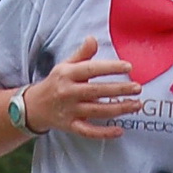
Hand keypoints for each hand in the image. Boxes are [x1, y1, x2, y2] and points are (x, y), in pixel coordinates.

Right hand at [25, 37, 141, 139]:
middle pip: (97, 91)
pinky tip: (119, 131)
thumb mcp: (65, 65)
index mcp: (67, 74)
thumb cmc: (55, 83)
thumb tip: (93, 39)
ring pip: (97, 111)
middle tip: (137, 88)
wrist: (34, 106)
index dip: (111, 68)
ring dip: (118, 109)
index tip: (128, 66)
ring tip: (136, 105)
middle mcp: (68, 92)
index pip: (92, 69)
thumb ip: (82, 54)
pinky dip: (103, 133)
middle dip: (119, 90)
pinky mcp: (70, 126)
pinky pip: (88, 132)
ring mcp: (69, 111)